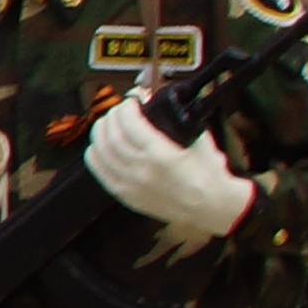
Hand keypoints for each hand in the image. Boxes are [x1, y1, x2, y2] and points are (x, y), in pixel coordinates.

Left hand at [83, 90, 254, 240]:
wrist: (211, 207)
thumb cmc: (208, 174)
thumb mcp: (199, 138)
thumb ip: (178, 119)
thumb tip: (157, 102)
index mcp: (161, 156)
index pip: (131, 124)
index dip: (126, 107)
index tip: (131, 100)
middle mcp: (142, 171)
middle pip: (112, 136)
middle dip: (113, 116)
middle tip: (120, 109)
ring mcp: (132, 185)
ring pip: (102, 152)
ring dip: (101, 131)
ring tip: (109, 122)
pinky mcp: (126, 196)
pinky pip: (99, 172)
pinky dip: (95, 154)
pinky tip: (99, 145)